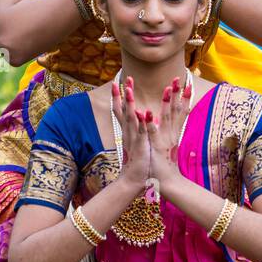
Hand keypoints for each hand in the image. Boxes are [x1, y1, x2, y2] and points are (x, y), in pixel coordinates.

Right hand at [111, 76, 150, 194]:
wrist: (133, 181)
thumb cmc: (137, 163)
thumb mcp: (136, 145)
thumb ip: (135, 134)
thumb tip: (137, 124)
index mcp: (128, 132)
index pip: (120, 111)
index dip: (118, 97)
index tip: (117, 83)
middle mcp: (128, 133)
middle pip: (122, 110)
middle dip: (122, 94)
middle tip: (122, 79)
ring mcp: (133, 139)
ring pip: (130, 117)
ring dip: (129, 103)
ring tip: (128, 89)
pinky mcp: (141, 146)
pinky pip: (142, 132)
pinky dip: (143, 122)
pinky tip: (145, 111)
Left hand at [146, 75, 191, 192]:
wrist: (167, 183)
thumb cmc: (165, 164)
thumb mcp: (167, 145)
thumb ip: (167, 132)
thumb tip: (163, 120)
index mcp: (174, 132)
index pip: (182, 111)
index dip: (185, 97)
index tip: (188, 83)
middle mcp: (172, 134)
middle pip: (177, 110)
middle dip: (178, 94)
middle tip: (179, 79)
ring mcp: (164, 139)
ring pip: (166, 118)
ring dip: (166, 103)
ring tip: (167, 89)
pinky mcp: (154, 147)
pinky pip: (151, 133)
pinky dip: (149, 123)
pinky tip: (146, 113)